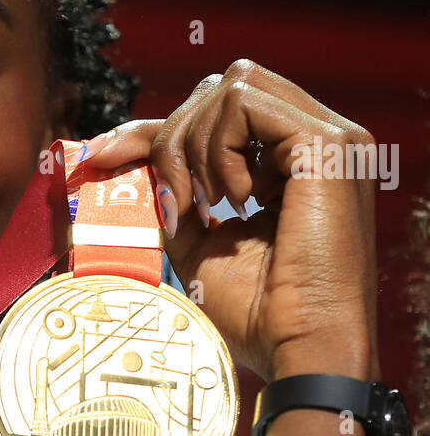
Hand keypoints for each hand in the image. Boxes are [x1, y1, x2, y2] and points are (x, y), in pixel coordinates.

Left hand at [84, 59, 380, 381]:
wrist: (297, 348)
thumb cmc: (257, 313)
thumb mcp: (195, 244)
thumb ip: (168, 196)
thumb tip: (118, 158)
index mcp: (292, 163)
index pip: (217, 113)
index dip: (154, 128)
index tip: (106, 157)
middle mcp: (316, 142)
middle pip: (222, 88)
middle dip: (172, 137)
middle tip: (171, 202)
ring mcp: (331, 138)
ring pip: (232, 87)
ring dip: (194, 145)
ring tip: (205, 206)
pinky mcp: (329, 144)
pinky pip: (244, 104)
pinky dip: (219, 149)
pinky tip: (232, 201)